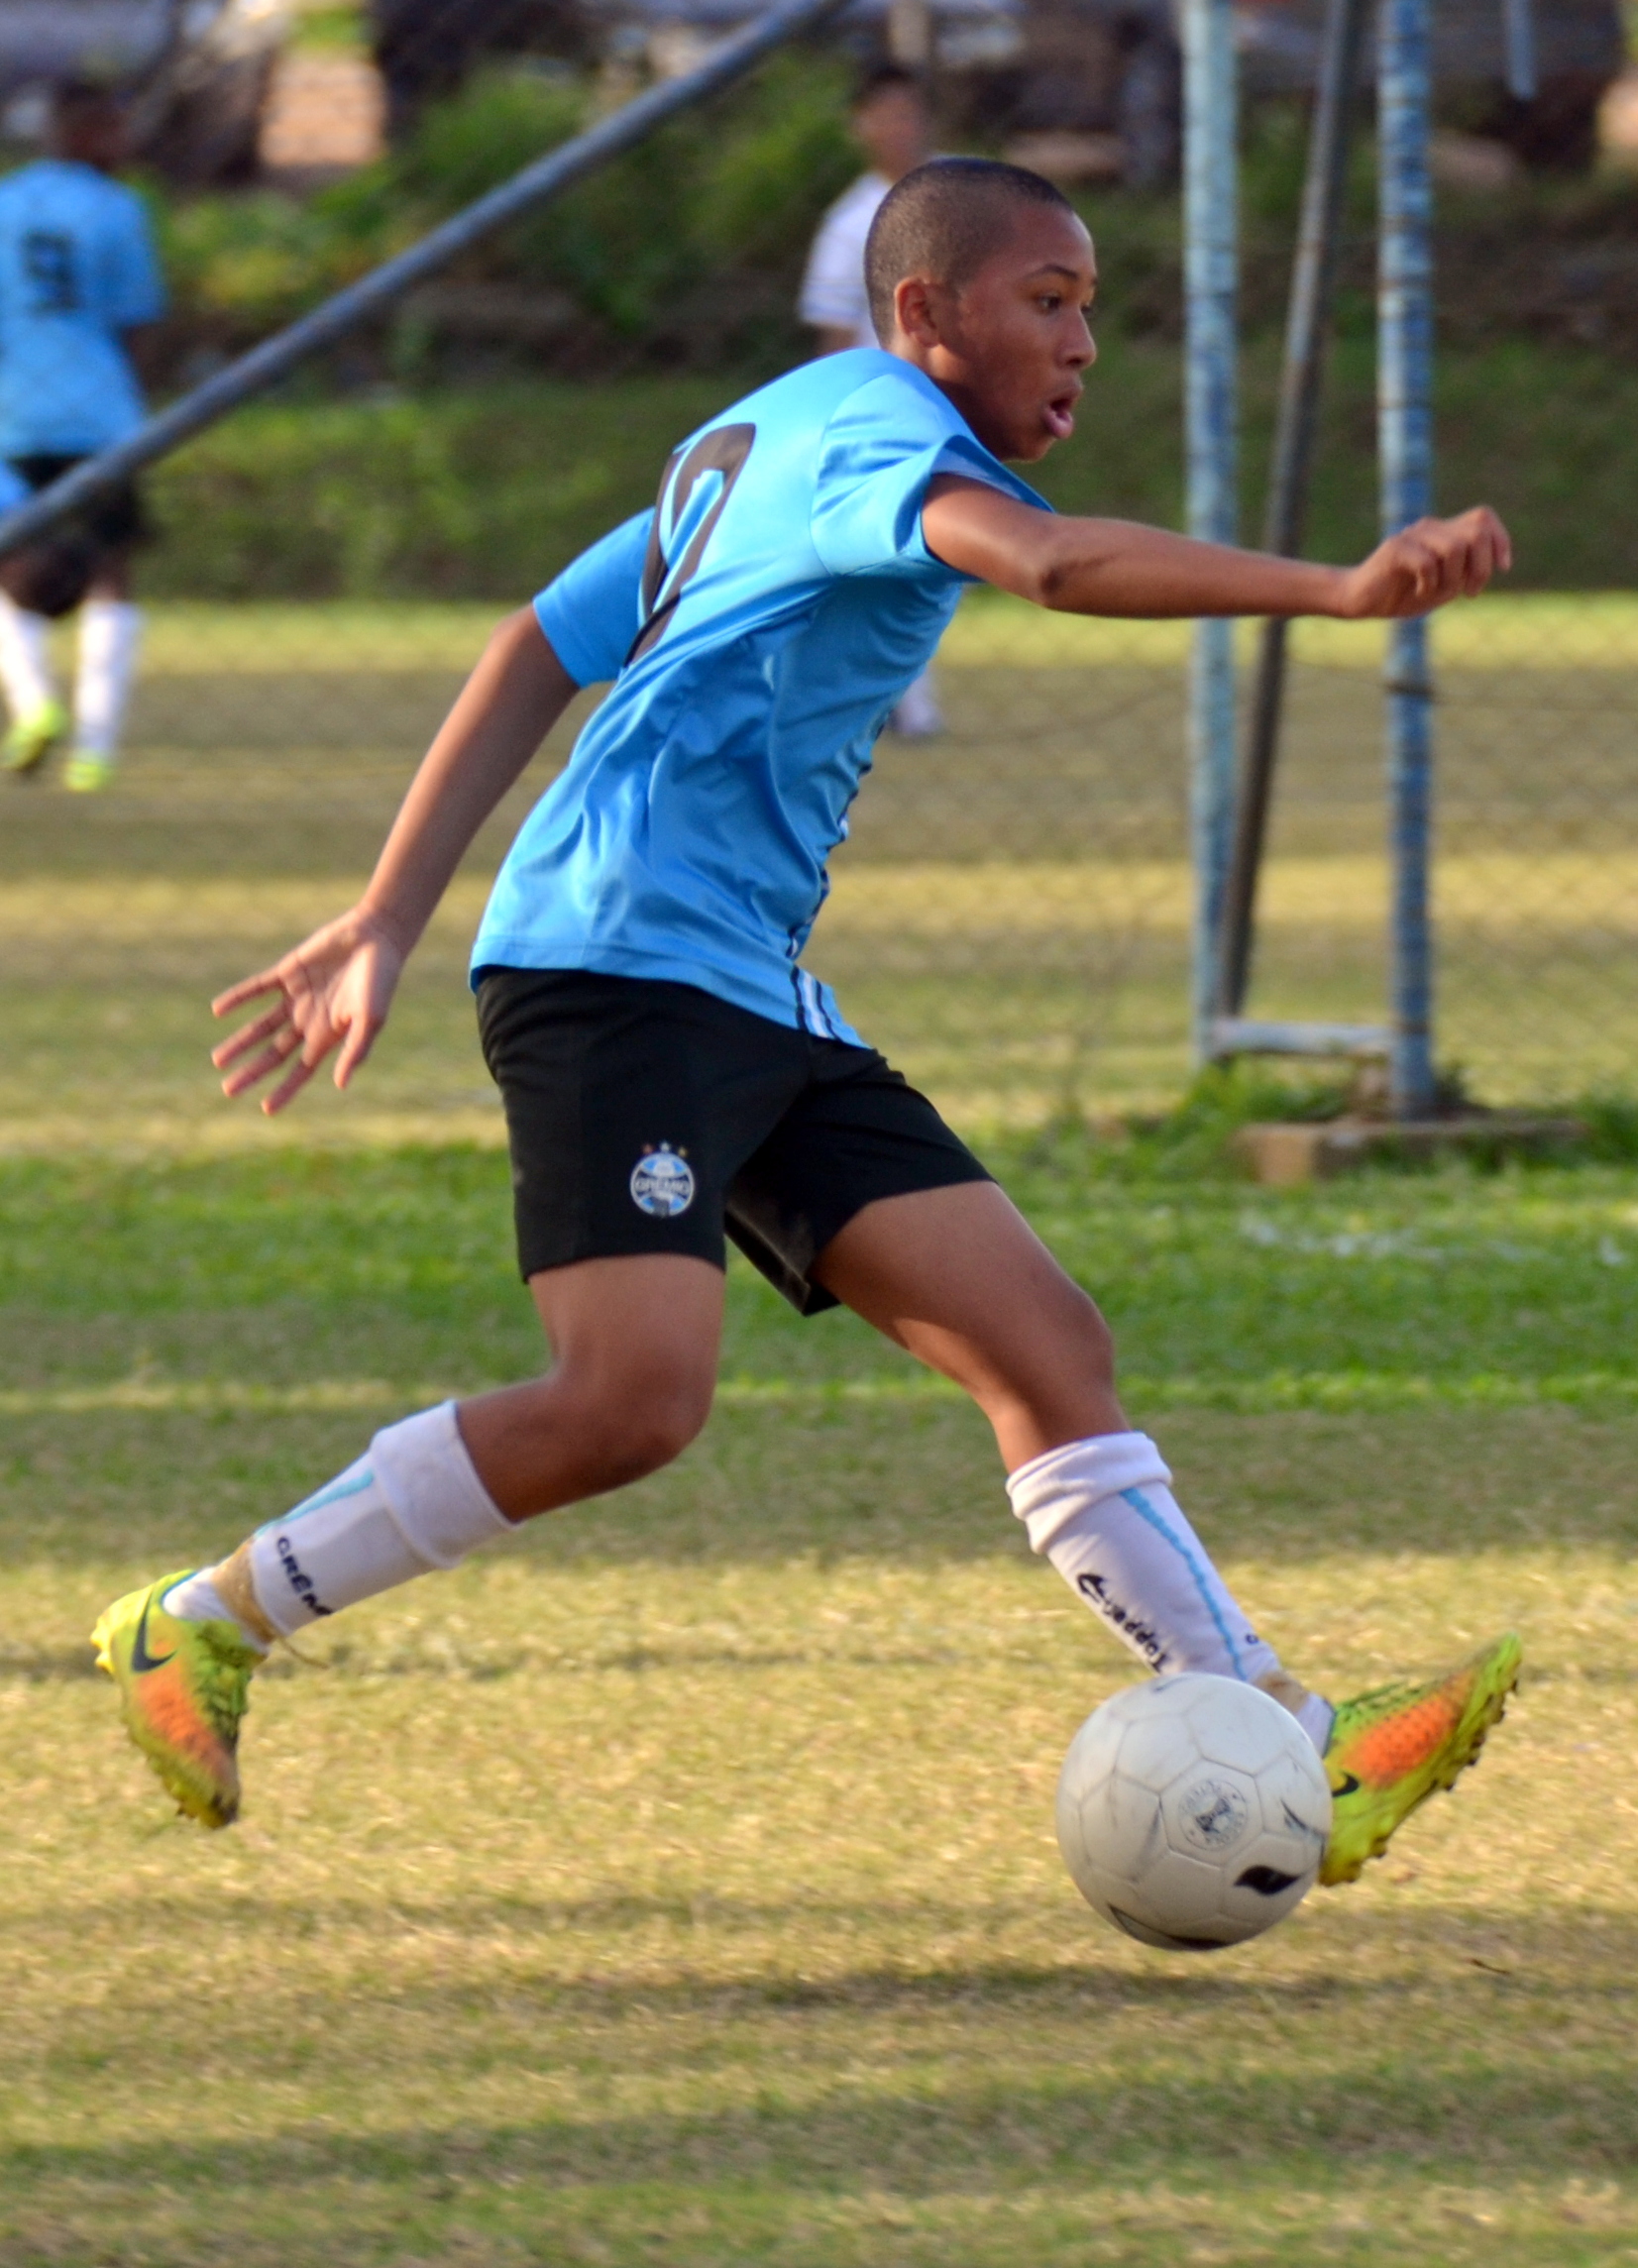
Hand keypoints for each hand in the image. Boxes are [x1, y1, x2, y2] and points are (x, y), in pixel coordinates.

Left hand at [210, 907, 406, 1114]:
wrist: (377, 936)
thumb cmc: (380, 980)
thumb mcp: (371, 1019)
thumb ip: (356, 1050)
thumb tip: (340, 1084)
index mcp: (329, 1036)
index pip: (301, 1070)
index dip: (284, 1090)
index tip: (265, 1109)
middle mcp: (310, 1020)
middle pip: (275, 1053)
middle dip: (253, 1072)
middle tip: (228, 1090)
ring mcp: (297, 996)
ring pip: (262, 1025)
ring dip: (241, 1042)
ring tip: (218, 1060)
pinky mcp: (289, 972)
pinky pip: (258, 988)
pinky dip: (239, 998)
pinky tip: (218, 1010)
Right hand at [1336, 507, 1510, 619]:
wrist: (1360, 600)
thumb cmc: (1403, 594)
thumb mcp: (1444, 586)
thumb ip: (1466, 572)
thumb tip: (1490, 563)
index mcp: (1444, 533)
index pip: (1483, 519)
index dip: (1500, 540)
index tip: (1503, 568)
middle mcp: (1430, 528)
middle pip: (1476, 532)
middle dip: (1481, 566)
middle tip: (1470, 592)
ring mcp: (1413, 535)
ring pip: (1454, 548)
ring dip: (1453, 578)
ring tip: (1439, 594)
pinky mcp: (1396, 548)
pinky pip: (1428, 564)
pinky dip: (1429, 585)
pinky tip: (1420, 593)